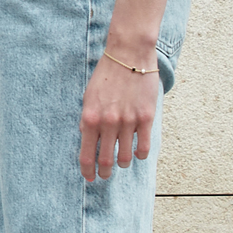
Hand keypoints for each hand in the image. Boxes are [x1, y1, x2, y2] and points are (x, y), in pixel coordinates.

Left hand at [80, 49, 158, 180]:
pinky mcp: (146, 118)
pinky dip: (140, 155)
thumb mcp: (88, 97)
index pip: (86, 154)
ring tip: (121, 163)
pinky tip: (138, 154)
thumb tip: (88, 140)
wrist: (128, 55)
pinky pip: (143, 147)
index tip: (89, 177)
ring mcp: (128, 121)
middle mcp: (108, 122)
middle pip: (106, 160)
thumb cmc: (106, 75)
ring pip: (125, 157)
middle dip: (104, 172)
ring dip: (122, 164)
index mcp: (90, 118)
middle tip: (105, 175)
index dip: (87, 170)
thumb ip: (88, 119)